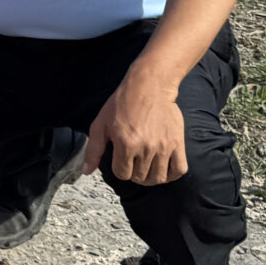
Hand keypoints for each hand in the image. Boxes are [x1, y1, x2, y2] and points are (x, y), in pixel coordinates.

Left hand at [81, 73, 190, 187]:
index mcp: (125, 144)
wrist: (149, 86)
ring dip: (151, 178)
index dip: (120, 168)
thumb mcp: (100, 124)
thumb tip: (86, 171)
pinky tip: (164, 169)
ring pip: (158, 178)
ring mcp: (163, 147)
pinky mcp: (177, 143)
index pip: (122, 174)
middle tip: (134, 162)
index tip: (121, 159)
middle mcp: (145, 148)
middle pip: (139, 177)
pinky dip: (172, 175)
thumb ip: (93, 149)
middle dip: (134, 173)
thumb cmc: (122, 103)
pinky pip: (179, 170)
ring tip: (147, 169)